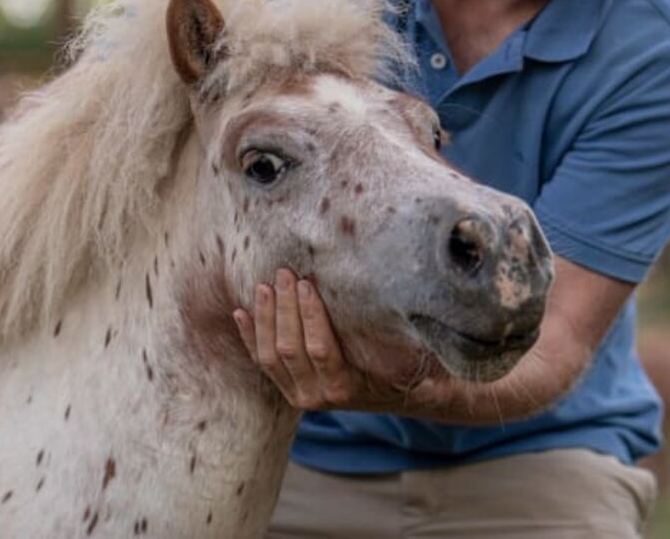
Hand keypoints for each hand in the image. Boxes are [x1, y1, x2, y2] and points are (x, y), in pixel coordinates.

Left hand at [233, 268, 450, 412]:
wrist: (399, 396)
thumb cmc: (408, 369)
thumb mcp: (414, 359)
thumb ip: (410, 341)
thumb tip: (428, 311)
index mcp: (345, 388)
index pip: (321, 349)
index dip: (311, 316)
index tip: (308, 283)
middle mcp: (317, 396)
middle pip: (290, 350)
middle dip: (285, 308)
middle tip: (285, 273)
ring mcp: (298, 394)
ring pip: (270, 356)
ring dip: (266, 318)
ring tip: (265, 285)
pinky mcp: (287, 386)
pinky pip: (261, 362)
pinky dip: (248, 336)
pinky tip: (240, 311)